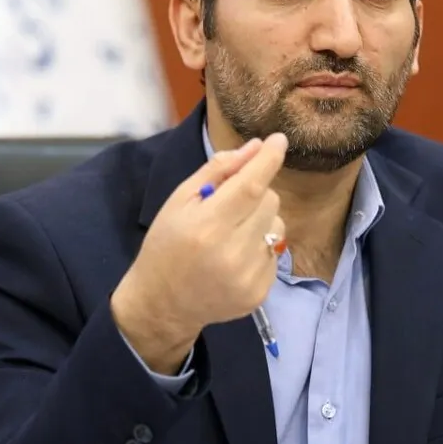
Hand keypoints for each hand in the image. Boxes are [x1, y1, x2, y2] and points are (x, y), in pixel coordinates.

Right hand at [112, 133, 288, 372]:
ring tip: (233, 232)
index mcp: (207, 226)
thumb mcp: (178, 201)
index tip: (279, 140)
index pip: (251, 185)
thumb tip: (255, 147)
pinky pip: (276, 252)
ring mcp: (248, 276)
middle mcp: (232, 253)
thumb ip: (217, 171)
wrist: (163, 303)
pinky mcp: (260, 293)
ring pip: (278, 225)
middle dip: (257, 191)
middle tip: (232, 202)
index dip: (269, 159)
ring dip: (261, 220)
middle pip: (269, 201)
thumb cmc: (166, 245)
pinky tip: (236, 255)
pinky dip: (261, 246)